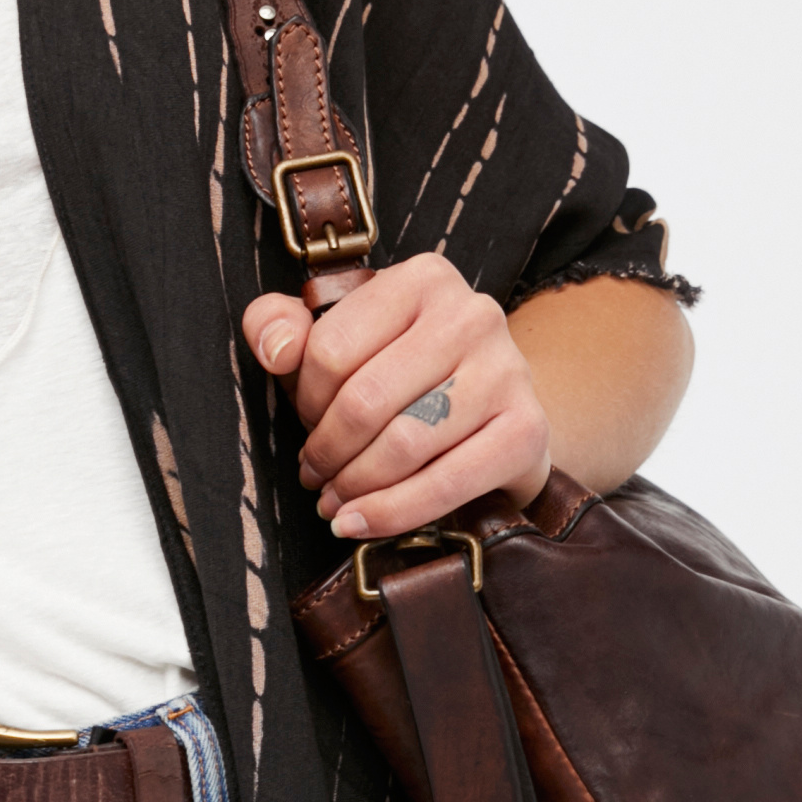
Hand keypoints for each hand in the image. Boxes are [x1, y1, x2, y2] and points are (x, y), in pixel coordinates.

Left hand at [243, 254, 550, 541]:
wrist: (493, 413)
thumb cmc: (404, 376)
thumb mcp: (338, 336)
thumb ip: (281, 324)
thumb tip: (276, 351)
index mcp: (422, 279)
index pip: (331, 348)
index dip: (304, 400)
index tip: (307, 422)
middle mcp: (472, 315)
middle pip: (365, 400)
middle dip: (327, 450)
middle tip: (315, 473)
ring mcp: (506, 372)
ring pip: (404, 445)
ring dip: (355, 485)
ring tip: (334, 500)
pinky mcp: (526, 430)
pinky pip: (445, 484)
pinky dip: (392, 512)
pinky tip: (360, 523)